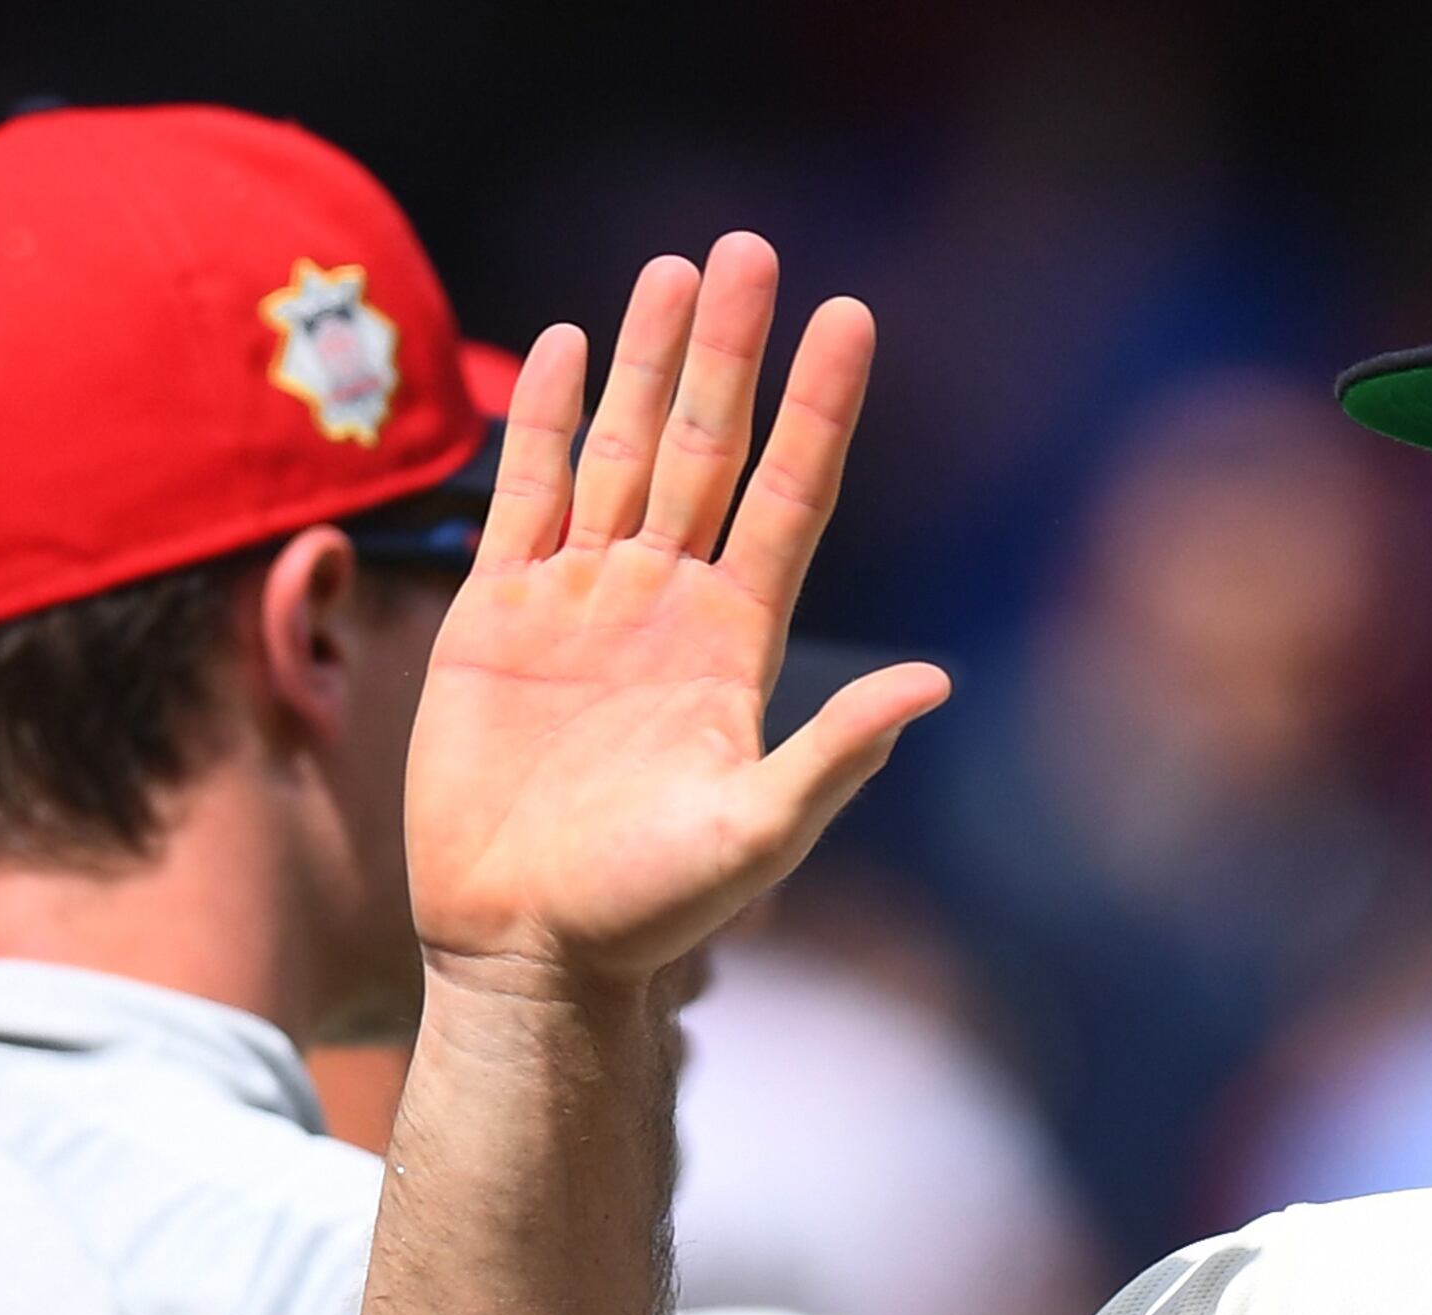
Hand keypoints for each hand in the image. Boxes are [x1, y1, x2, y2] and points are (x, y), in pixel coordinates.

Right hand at [405, 233, 946, 990]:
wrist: (529, 949)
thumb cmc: (649, 909)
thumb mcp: (759, 835)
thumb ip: (837, 754)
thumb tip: (935, 684)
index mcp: (737, 640)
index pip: (790, 492)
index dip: (821, 406)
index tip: (851, 315)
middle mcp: (667, 602)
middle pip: (706, 445)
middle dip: (728, 349)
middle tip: (750, 247)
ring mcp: (581, 600)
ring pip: (619, 450)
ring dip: (643, 359)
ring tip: (675, 268)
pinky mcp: (497, 616)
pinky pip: (524, 496)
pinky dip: (540, 421)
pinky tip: (559, 344)